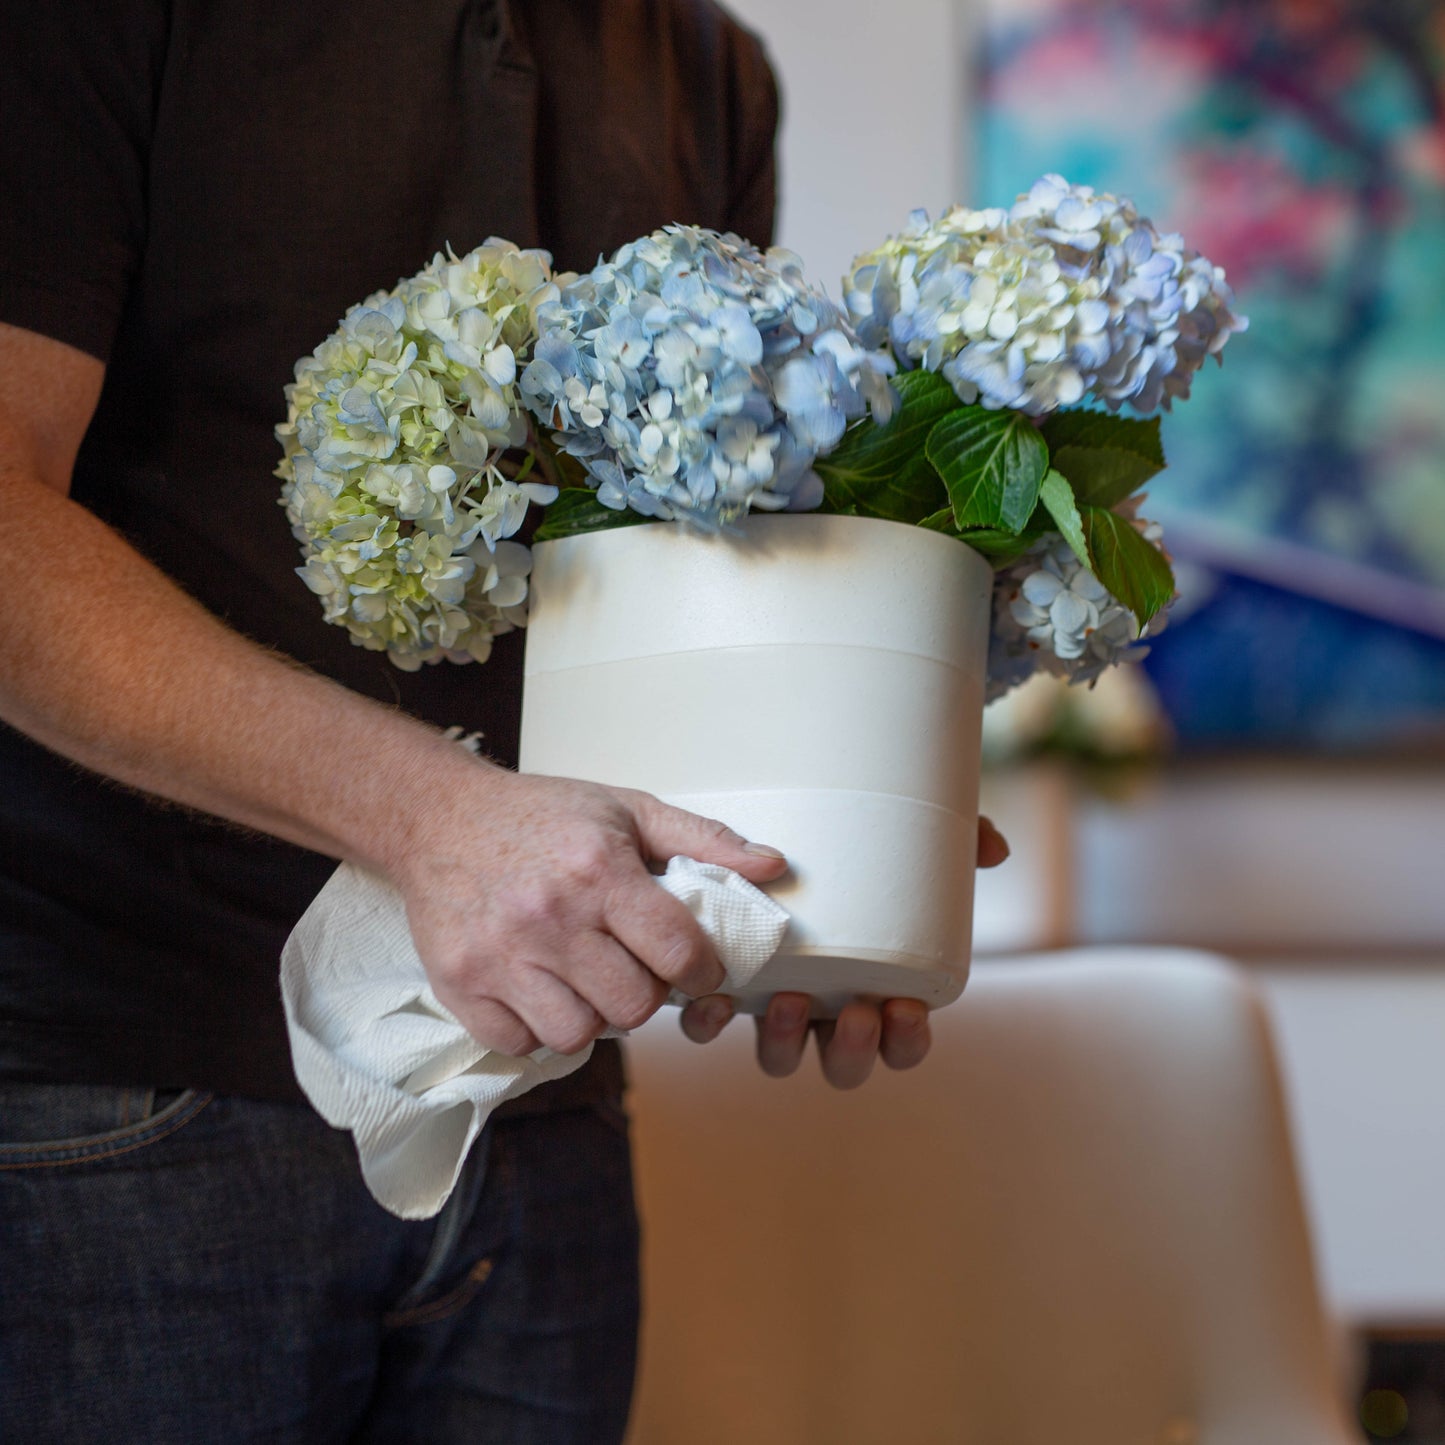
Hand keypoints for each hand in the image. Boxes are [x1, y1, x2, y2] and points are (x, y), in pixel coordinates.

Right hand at [393, 768, 789, 1057]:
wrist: (437, 816)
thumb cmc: (540, 815)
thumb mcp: (626, 809)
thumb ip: (704, 840)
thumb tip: (774, 866)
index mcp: (598, 871)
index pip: (677, 951)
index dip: (703, 970)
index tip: (698, 967)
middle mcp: (549, 918)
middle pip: (633, 1006)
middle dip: (647, 993)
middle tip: (633, 968)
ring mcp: (500, 956)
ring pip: (579, 1035)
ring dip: (593, 1015)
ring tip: (585, 978)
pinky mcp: (461, 984)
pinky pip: (522, 1044)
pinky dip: (538, 1027)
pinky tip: (541, 988)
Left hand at [678, 814, 1010, 1087]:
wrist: (765, 832)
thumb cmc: (855, 856)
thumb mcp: (909, 844)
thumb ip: (957, 842)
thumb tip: (995, 850)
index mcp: (875, 990)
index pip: (903, 1041)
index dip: (908, 1041)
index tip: (908, 1008)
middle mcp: (824, 1010)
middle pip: (845, 1065)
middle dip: (856, 1051)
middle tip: (859, 1011)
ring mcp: (771, 1002)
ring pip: (779, 1057)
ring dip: (785, 1043)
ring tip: (786, 999)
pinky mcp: (722, 985)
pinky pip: (711, 1028)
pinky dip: (712, 1023)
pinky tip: (716, 997)